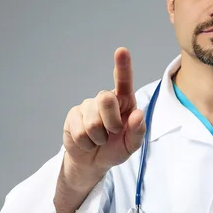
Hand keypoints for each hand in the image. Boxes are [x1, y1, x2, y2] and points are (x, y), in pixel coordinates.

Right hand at [62, 47, 145, 182]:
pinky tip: (88, 142)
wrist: (94, 161)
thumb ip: (138, 131)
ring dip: (99, 138)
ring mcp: (88, 105)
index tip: (121, 51)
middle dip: (111, 123)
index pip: (124, 80)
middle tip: (113, 132)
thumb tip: (138, 115)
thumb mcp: (132, 144)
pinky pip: (80, 132)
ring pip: (93, 122)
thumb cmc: (116, 148)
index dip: (122, 65)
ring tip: (100, 139)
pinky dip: (87, 143)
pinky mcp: (73, 115)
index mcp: (125, 101)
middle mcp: (106, 99)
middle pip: (106, 99)